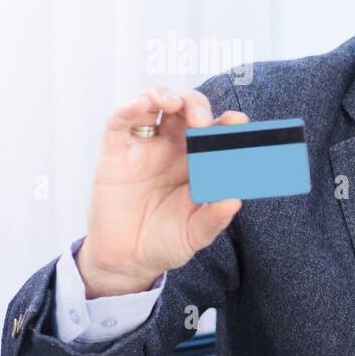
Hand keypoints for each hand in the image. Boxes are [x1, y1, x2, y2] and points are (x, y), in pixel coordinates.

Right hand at [76, 87, 250, 297]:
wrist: (127, 260)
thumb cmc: (166, 241)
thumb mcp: (195, 234)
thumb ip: (214, 219)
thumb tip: (234, 201)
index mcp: (199, 163)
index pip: (215, 132)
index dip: (227, 123)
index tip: (239, 122)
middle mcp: (173, 149)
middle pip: (186, 110)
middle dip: (197, 105)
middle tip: (203, 121)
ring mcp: (143, 148)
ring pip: (154, 104)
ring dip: (165, 95)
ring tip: (174, 104)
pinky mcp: (114, 153)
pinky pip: (120, 121)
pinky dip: (130, 107)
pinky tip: (143, 105)